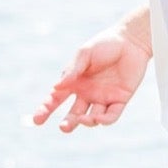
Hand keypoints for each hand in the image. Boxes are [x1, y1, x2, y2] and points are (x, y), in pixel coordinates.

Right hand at [34, 25, 152, 133]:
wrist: (131, 41)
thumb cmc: (105, 44)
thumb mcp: (84, 54)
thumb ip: (72, 70)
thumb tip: (56, 87)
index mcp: (75, 82)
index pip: (56, 99)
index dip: (45, 110)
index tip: (37, 120)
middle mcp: (87, 93)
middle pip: (74, 114)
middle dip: (68, 123)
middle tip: (64, 127)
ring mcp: (103, 98)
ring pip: (92, 118)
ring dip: (86, 121)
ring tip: (84, 119)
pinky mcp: (120, 100)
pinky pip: (111, 115)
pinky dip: (105, 120)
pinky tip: (99, 118)